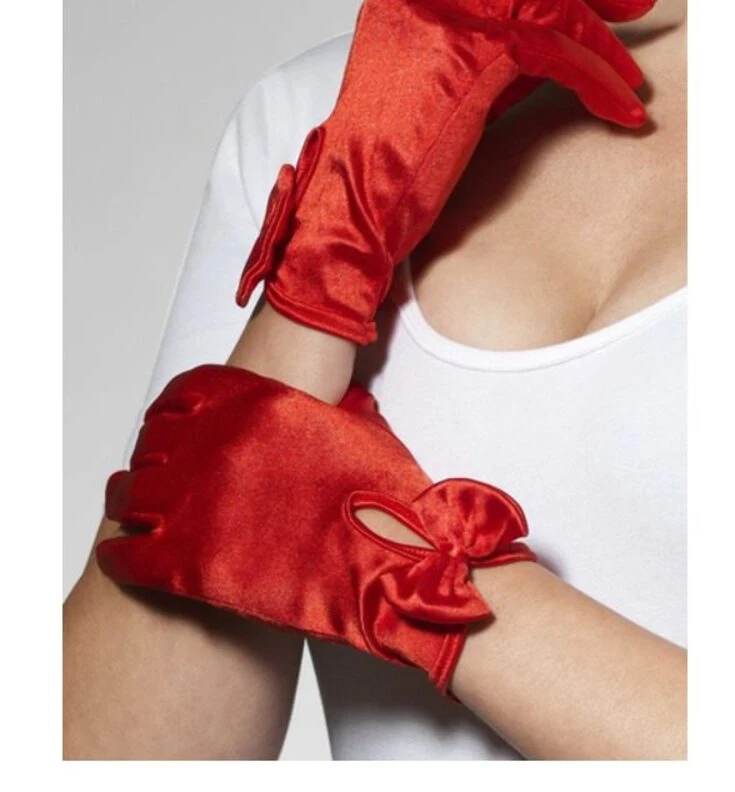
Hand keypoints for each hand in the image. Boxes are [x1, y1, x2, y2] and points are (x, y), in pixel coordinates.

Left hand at [96, 365, 535, 694]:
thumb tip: (346, 401)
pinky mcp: (184, 560)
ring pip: (128, 493)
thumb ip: (336, 410)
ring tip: (131, 510)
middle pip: (151, 444)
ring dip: (127, 501)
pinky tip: (123, 554)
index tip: (169, 425)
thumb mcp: (362, 432)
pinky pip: (126, 549)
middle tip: (154, 474)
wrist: (393, 561)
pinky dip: (119, 551)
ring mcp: (195, 500)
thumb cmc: (386, 499)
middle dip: (150, 459)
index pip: (185, 393)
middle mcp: (214, 445)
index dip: (172, 412)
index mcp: (254, 407)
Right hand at [236, 0, 656, 343]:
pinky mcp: (463, 49)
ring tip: (631, 74)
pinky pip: (551, 48)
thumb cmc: (392, 166)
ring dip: (598, 36)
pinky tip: (616, 105)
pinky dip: (593, 77)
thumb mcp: (442, 89)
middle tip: (634, 1)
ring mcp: (436, 13)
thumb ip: (487, 51)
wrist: (356, 204)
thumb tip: (553, 38)